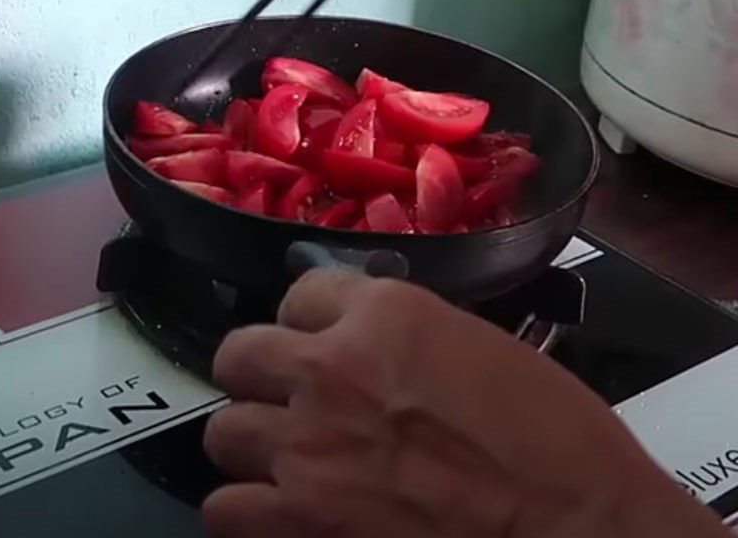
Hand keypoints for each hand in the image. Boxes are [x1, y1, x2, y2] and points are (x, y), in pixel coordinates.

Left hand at [202, 270, 726, 537]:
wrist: (582, 528)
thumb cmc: (553, 436)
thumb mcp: (475, 345)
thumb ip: (399, 334)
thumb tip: (360, 339)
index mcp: (384, 314)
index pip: (301, 293)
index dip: (311, 319)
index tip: (321, 339)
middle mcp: (332, 369)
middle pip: (241, 354)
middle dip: (263, 369)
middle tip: (293, 393)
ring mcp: (309, 450)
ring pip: (225, 431)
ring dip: (255, 440)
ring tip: (290, 455)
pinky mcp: (302, 524)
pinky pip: (226, 509)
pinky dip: (249, 508)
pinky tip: (282, 508)